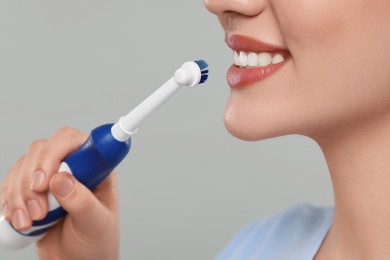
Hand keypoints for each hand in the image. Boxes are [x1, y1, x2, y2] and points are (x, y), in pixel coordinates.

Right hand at [1, 127, 118, 259]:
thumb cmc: (96, 241)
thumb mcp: (96, 223)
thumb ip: (82, 201)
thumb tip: (61, 178)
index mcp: (96, 167)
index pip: (72, 140)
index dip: (54, 153)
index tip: (44, 182)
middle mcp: (74, 166)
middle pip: (42, 150)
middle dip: (33, 181)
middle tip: (38, 211)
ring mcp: (52, 177)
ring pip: (23, 166)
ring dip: (19, 194)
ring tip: (30, 222)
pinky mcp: (34, 192)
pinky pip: (12, 183)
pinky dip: (9, 200)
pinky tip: (18, 220)